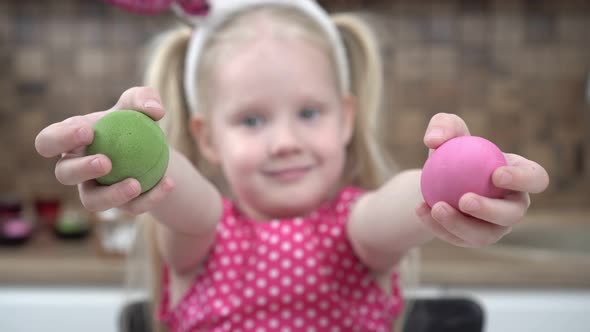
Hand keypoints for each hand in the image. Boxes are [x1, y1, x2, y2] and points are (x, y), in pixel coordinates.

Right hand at [35, 87, 174, 214]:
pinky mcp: (120, 205)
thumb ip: (145, 97)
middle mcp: (76, 169)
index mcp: (70, 141)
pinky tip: (169, 183)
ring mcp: (96, 191)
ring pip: (92, 202)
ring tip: (135, 184)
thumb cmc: (137, 120)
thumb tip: (154, 110)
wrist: (155, 149)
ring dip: (111, 195)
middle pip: (64, 174)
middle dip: (81, 169)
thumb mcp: (141, 102)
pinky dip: (151, 197)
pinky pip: (132, 207)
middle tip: (106, 162)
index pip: (48, 141)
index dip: (60, 139)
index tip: (88, 132)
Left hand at [415, 113, 549, 246]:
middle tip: (464, 200)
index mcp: (520, 175)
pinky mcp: (473, 239)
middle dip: (492, 210)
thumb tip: (434, 140)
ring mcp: (496, 227)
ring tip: (437, 208)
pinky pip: (458, 238)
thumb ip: (443, 126)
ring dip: (460, 224)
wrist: (437, 179)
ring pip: (485, 235)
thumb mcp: (446, 131)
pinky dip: (437, 225)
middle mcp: (514, 205)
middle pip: (513, 214)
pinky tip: (421, 210)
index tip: (495, 174)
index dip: (523, 179)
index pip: (535, 179)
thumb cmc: (451, 150)